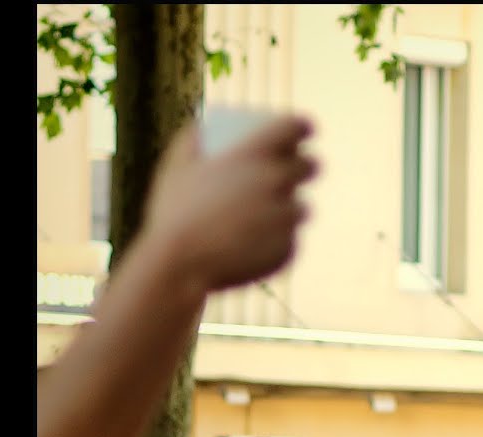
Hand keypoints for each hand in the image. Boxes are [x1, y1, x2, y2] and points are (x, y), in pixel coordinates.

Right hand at [142, 115, 319, 291]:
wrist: (179, 265)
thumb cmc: (173, 213)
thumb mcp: (176, 167)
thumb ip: (191, 139)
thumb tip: (202, 125)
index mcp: (253, 155)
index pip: (295, 128)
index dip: (303, 126)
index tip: (305, 129)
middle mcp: (277, 182)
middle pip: (309, 166)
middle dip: (306, 167)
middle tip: (296, 171)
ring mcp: (286, 218)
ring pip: (302, 208)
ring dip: (292, 207)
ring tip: (271, 214)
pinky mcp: (288, 248)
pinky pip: (290, 240)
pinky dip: (279, 240)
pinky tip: (259, 244)